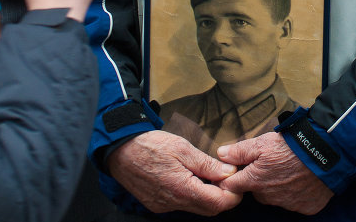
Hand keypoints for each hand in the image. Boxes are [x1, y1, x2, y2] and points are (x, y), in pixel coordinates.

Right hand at [107, 131, 241, 215]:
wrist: (121, 151)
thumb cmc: (152, 145)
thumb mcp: (183, 148)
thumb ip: (207, 164)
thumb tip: (229, 173)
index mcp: (182, 189)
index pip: (218, 203)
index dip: (232, 194)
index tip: (235, 179)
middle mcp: (174, 203)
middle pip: (208, 209)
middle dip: (222, 196)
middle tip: (224, 176)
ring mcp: (164, 206)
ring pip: (195, 208)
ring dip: (206, 195)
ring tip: (208, 174)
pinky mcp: (157, 204)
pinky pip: (181, 205)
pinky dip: (191, 195)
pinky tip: (190, 178)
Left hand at [218, 132, 332, 214]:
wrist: (324, 153)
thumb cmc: (291, 145)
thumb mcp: (262, 142)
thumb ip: (240, 151)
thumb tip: (221, 154)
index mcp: (255, 181)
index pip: (232, 186)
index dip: (233, 178)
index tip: (238, 171)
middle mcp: (269, 196)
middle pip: (256, 191)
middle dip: (260, 180)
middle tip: (271, 163)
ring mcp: (288, 203)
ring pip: (275, 196)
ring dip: (278, 186)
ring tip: (289, 168)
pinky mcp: (305, 207)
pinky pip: (295, 201)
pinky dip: (297, 192)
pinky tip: (302, 178)